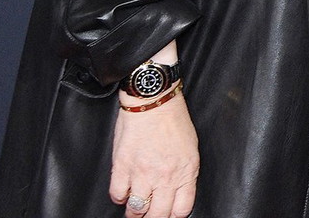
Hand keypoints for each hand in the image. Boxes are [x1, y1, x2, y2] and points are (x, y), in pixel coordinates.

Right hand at [110, 91, 198, 217]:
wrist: (154, 101)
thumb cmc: (174, 120)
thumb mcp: (190, 148)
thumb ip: (184, 172)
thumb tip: (177, 191)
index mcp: (186, 171)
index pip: (181, 209)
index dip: (173, 215)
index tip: (168, 214)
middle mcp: (165, 176)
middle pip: (158, 215)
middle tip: (149, 215)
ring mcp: (143, 173)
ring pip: (136, 209)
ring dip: (134, 211)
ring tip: (135, 206)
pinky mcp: (123, 167)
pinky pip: (117, 194)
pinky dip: (119, 196)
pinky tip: (124, 190)